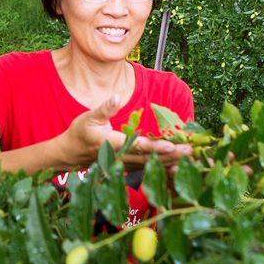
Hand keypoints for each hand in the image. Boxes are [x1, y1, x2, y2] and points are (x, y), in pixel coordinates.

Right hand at [56, 98, 192, 169]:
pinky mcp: (129, 165)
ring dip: (172, 162)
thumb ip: (105, 108)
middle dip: (172, 156)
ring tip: (191, 159)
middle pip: (150, 158)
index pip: (137, 146)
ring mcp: (126, 164)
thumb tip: (117, 96)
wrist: (72, 153)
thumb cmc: (80, 132)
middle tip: (191, 152)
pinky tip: (180, 165)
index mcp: (112, 144)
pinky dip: (164, 167)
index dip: (155, 147)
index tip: (171, 146)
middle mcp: (121, 157)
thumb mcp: (89, 117)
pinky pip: (149, 167)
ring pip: (152, 165)